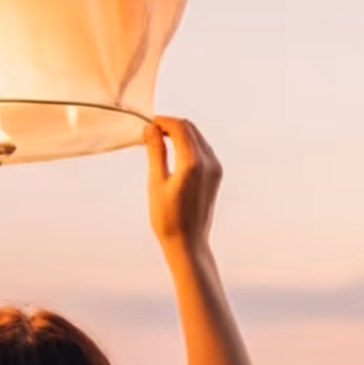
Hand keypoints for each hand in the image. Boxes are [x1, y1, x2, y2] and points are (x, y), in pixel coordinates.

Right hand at [146, 117, 220, 253]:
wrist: (188, 243)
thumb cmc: (168, 218)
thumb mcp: (156, 182)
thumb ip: (155, 152)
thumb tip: (150, 129)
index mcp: (193, 162)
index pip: (179, 127)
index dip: (162, 121)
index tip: (147, 125)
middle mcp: (209, 161)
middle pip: (190, 128)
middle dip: (170, 125)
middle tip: (150, 132)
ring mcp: (215, 168)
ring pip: (197, 137)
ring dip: (179, 134)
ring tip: (158, 142)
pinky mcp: (216, 175)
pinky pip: (202, 149)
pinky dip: (188, 144)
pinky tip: (173, 153)